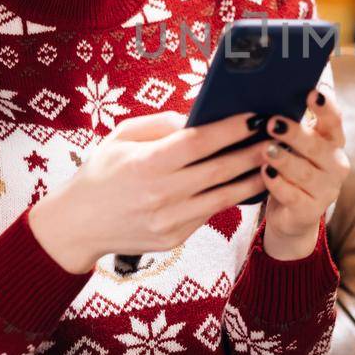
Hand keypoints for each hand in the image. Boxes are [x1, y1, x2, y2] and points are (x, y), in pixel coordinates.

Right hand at [29, 110, 273, 273]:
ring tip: (274, 160)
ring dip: (253, 176)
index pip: (198, 142)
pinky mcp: (175, 238)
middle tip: (278, 135)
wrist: (76, 226)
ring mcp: (169, 220)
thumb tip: (198, 117)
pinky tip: (249, 182)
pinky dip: (232, 197)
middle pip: (219, 168)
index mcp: (146, 164)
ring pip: (224, 196)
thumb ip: (160, 124)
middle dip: (253, 150)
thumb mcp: (121, 138)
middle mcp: (161, 194)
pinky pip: (211, 212)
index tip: (255, 115)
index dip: (231, 128)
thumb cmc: (100, 173)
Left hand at [258, 85, 348, 259]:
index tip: (312, 92)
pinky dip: (278, 184)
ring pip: (305, 173)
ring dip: (285, 160)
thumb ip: (290, 125)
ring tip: (266, 150)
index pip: (334, 121)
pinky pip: (293, 196)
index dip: (326, 107)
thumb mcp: (295, 146)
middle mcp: (336, 165)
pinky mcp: (310, 211)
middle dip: (295, 134)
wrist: (292, 214)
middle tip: (273, 122)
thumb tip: (267, 97)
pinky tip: (265, 173)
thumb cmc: (291, 169)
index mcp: (333, 142)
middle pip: (318, 147)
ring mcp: (326, 190)